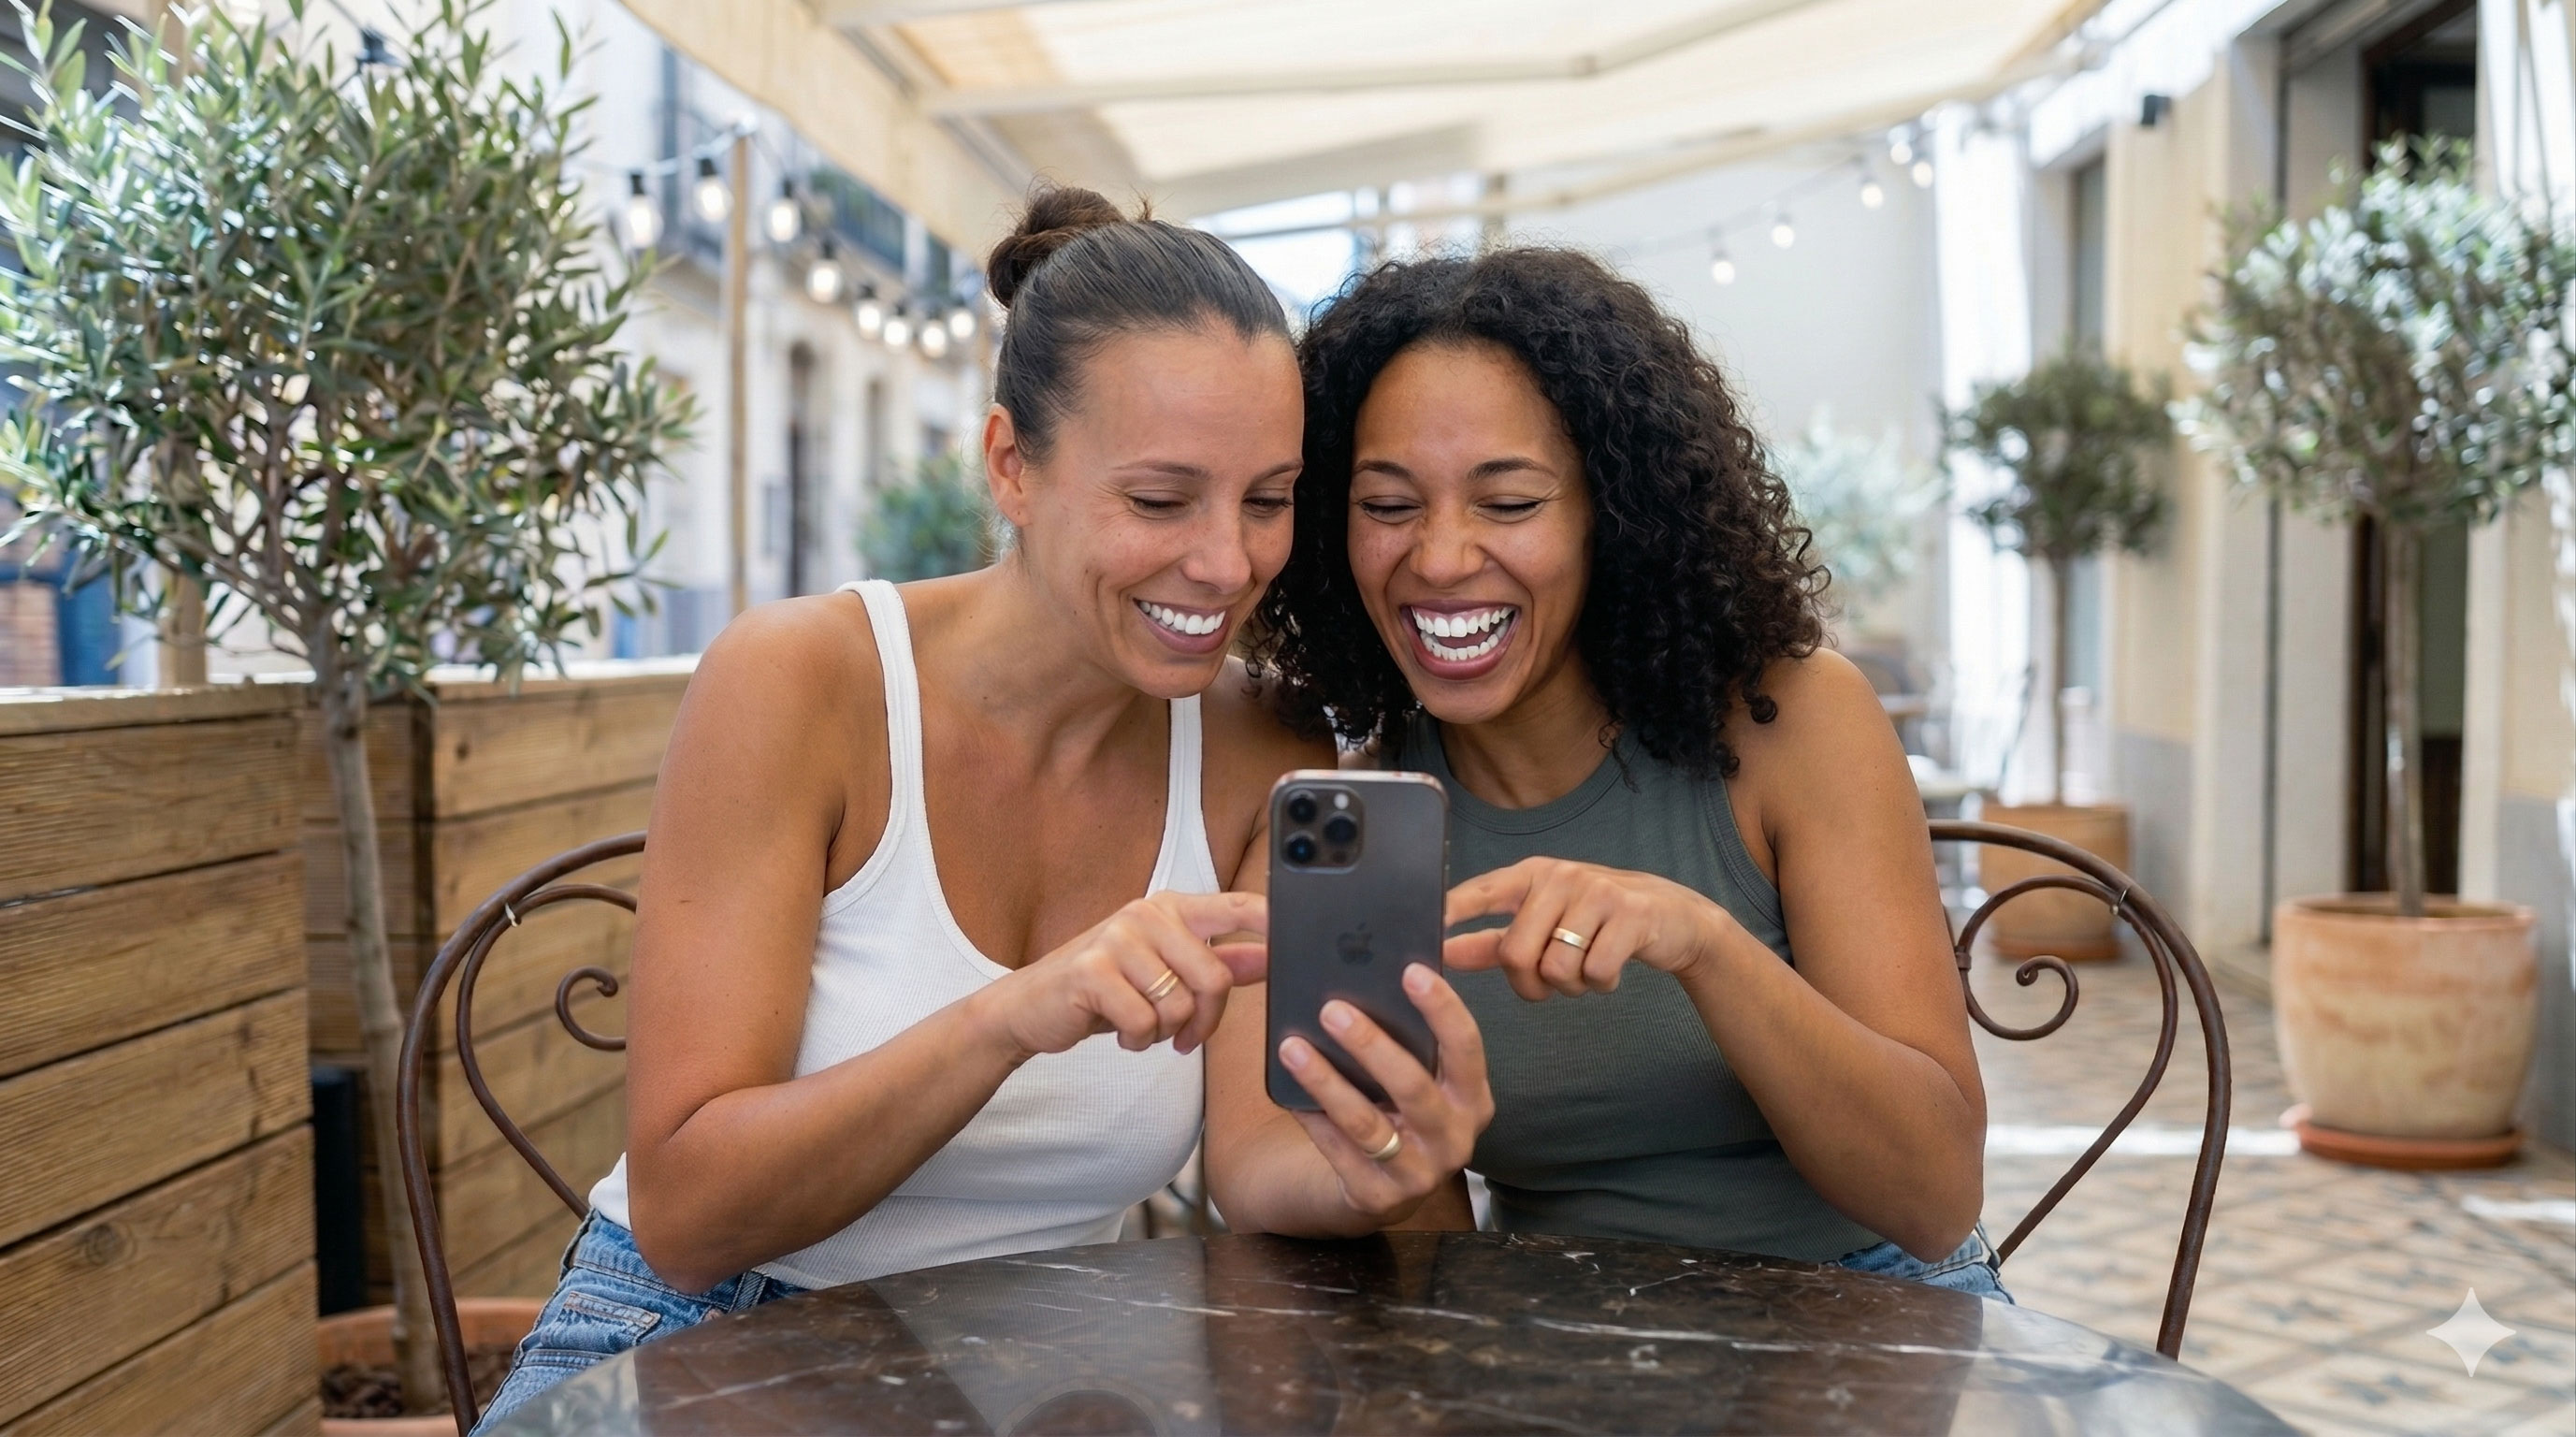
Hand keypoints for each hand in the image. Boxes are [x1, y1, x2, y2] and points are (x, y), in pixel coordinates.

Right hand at [973, 890, 1267, 1059]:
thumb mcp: (1165, 971)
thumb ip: (1220, 963)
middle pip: (1215, 978)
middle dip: (1205, 1022)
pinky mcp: (1091, 971)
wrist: (1032, 1007)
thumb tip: (1272, 958)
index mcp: (1172, 909)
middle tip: (1183, 1036)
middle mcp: (1147, 914)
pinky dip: (1136, 1040)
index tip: (1301, 941)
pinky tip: (1119, 1032)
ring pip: (1179, 1005)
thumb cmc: (1105, 988)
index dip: (1273, 922)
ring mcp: (1117, 939)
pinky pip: (1143, 1022)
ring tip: (1140, 1026)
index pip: (1238, 907)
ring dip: (1163, 1033)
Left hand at [1277, 963, 1492, 1226]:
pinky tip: (1288, 1094)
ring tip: (1292, 1046)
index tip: (1410, 970)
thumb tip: (1371, 974)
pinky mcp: (1379, 1197)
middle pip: (1413, 1086)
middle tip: (1332, 1009)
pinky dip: (1313, 1120)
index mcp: (1473, 1098)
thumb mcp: (1422, 1080)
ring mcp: (1419, 1173)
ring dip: (1326, 1082)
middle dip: (1371, 1045)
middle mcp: (1455, 1139)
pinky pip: (1338, 1152)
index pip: (1466, 1046)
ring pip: (1367, 1124)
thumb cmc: (1401, 1112)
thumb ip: (1413, 1040)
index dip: (1442, 1008)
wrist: (1387, 1189)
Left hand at [1443, 857, 1727, 1001]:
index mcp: (1531, 875)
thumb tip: (1443, 952)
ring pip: (1556, 968)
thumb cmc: (1597, 921)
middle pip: (1516, 953)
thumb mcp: (1544, 923)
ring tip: (1586, 970)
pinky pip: (1595, 973)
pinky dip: (1601, 985)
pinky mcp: (1629, 915)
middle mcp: (1559, 877)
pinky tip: (1612, 969)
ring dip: (1570, 987)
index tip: (1422, 933)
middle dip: (1530, 984)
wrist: (1673, 916)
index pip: (1480, 893)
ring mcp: (1596, 893)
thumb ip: (1492, 940)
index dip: (1450, 913)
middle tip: (1550, 983)